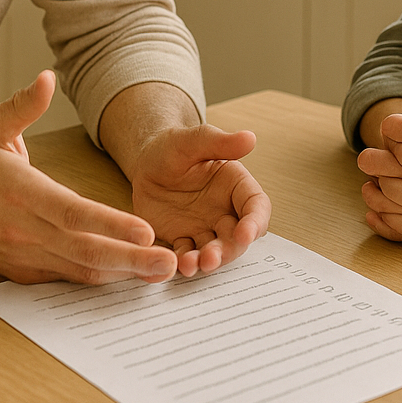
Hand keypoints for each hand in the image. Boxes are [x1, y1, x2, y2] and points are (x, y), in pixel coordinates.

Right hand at [0, 71, 178, 283]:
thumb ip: (22, 105)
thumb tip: (47, 78)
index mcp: (20, 191)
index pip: (71, 212)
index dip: (110, 223)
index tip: (146, 230)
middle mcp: (24, 229)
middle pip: (84, 249)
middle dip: (130, 258)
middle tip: (170, 262)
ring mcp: (25, 255)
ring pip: (80, 270)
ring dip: (123, 274)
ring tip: (162, 272)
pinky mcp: (25, 272)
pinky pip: (68, 278)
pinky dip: (100, 279)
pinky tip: (131, 276)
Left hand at [126, 124, 271, 276]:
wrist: (145, 164)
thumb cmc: (172, 148)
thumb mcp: (193, 140)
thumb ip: (220, 142)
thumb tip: (250, 138)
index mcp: (236, 185)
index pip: (255, 206)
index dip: (255, 222)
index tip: (246, 234)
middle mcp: (225, 210)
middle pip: (237, 237)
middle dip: (229, 250)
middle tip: (213, 257)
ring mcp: (205, 228)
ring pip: (214, 250)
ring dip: (207, 261)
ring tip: (193, 265)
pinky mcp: (184, 239)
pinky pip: (187, 255)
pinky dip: (184, 263)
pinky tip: (176, 265)